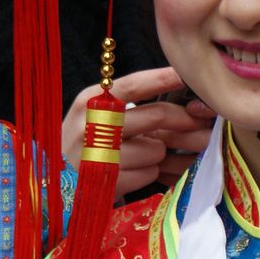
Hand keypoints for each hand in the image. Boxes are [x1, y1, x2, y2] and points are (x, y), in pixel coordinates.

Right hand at [61, 67, 215, 197]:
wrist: (56, 184)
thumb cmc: (86, 145)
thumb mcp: (97, 118)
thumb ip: (133, 109)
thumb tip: (186, 108)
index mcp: (91, 102)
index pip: (133, 85)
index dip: (163, 78)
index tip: (186, 74)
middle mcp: (93, 125)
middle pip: (156, 116)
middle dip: (185, 120)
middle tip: (203, 122)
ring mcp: (99, 156)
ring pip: (156, 149)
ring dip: (157, 155)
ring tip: (140, 156)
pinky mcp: (107, 183)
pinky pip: (148, 174)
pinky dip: (147, 174)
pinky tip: (131, 173)